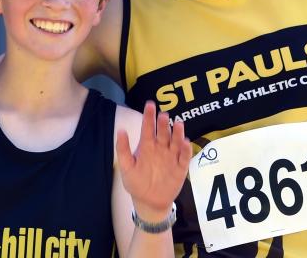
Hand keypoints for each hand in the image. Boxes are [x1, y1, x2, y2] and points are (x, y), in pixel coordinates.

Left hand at [116, 101, 191, 220]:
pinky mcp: (180, 168)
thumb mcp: (126, 167)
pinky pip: (184, 157)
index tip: (150, 104)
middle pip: (163, 132)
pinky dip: (186, 150)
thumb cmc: (136, 183)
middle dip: (164, 123)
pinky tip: (185, 142)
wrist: (148, 202)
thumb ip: (123, 149)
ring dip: (177, 133)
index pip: (148, 128)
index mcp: (146, 146)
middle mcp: (160, 148)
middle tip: (164, 114)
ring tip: (178, 124)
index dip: (149, 116)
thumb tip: (120, 130)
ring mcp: (171, 157)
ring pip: (175, 142)